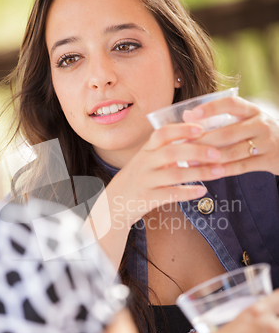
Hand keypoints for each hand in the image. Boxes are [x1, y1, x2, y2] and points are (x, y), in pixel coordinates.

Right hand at [105, 122, 230, 225]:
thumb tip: (198, 137)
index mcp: (146, 150)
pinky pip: (170, 194)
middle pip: (172, 152)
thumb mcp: (146, 160)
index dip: (182, 129)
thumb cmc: (138, 179)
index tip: (201, 129)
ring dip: (199, 172)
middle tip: (218, 153)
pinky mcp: (146, 199)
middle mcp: (144, 163)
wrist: (113, 204)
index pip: (163, 133)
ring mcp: (144, 181)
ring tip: (219, 172)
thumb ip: (165, 149)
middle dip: (197, 151)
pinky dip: (187, 192)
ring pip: (174, 174)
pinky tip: (203, 191)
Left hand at [185, 95, 278, 176]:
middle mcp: (261, 124)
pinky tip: (209, 172)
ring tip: (191, 161)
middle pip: (228, 132)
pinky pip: (241, 166)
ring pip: (233, 151)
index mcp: (252, 110)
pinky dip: (223, 170)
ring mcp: (266, 143)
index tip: (193, 114)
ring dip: (210, 157)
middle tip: (183, 145)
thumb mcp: (245, 120)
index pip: (231, 103)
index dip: (211, 108)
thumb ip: (219, 118)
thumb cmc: (258, 133)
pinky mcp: (268, 160)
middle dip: (203, 140)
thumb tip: (186, 115)